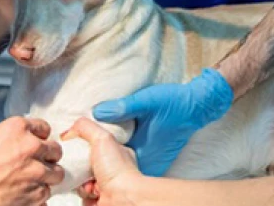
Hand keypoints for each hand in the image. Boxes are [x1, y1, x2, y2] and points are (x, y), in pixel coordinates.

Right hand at [0, 116, 64, 205]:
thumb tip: (0, 143)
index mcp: (17, 128)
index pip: (44, 128)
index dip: (39, 137)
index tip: (36, 143)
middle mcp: (31, 147)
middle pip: (55, 150)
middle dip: (48, 156)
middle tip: (38, 163)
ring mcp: (36, 172)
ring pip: (57, 173)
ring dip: (47, 177)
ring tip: (34, 181)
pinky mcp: (36, 195)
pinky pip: (47, 194)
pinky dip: (38, 196)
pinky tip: (27, 195)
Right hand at [63, 118, 142, 205]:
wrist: (123, 197)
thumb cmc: (117, 169)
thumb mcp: (102, 137)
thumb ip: (85, 127)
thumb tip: (68, 132)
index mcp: (113, 153)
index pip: (91, 146)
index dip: (79, 147)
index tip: (71, 148)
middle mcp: (110, 170)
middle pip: (83, 165)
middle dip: (78, 168)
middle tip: (81, 168)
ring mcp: (105, 186)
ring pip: (80, 182)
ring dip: (81, 184)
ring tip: (90, 184)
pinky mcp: (99, 200)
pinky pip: (83, 198)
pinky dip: (85, 196)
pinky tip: (92, 193)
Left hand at [92, 68, 232, 176]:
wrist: (198, 105)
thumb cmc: (174, 102)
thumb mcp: (146, 101)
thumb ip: (121, 107)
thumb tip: (96, 112)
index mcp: (141, 153)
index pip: (110, 168)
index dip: (91, 167)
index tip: (75, 156)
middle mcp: (146, 163)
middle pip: (113, 172)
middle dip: (95, 166)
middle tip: (79, 151)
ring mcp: (150, 161)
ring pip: (120, 169)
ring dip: (105, 161)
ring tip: (90, 147)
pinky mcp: (153, 156)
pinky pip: (129, 162)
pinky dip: (117, 156)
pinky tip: (109, 144)